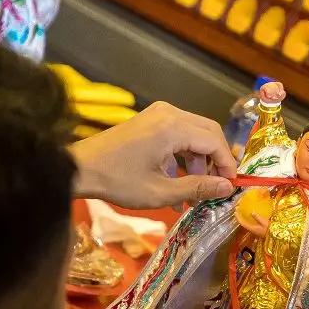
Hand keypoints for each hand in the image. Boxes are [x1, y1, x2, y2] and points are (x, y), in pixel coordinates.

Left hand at [72, 101, 238, 207]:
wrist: (78, 168)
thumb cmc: (118, 181)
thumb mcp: (160, 191)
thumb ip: (197, 188)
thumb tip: (227, 188)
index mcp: (173, 127)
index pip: (215, 141)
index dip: (227, 165)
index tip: (230, 188)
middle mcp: (169, 113)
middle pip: (208, 133)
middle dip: (216, 162)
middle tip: (217, 188)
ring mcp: (158, 114)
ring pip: (194, 135)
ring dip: (198, 162)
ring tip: (193, 195)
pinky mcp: (150, 121)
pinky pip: (178, 135)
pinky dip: (182, 157)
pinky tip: (176, 186)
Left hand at [236, 208, 270, 236]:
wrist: (275, 236)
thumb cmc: (270, 230)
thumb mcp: (264, 222)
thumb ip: (258, 217)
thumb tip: (252, 212)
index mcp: (251, 228)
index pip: (242, 222)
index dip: (238, 217)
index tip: (235, 211)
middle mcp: (251, 230)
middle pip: (242, 223)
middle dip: (239, 216)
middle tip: (238, 209)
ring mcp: (254, 230)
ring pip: (246, 223)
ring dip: (243, 217)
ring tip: (242, 211)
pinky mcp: (256, 229)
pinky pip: (249, 223)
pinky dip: (248, 219)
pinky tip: (250, 215)